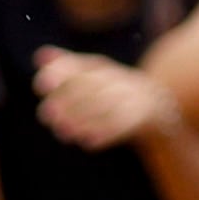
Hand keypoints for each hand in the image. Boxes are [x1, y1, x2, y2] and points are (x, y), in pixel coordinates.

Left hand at [33, 48, 176, 152]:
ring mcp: (131, 95)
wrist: (158, 104)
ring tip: (62, 132)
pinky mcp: (143, 115)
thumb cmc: (112, 91)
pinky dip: (105, 133)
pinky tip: (87, 143)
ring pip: (106, 105)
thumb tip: (39, 56)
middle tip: (46, 115)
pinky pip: (124, 123)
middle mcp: (116, 78)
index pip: (80, 66)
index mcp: (101, 67)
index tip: (40, 84)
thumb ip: (65, 66)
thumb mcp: (90, 76)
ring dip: (83, 119)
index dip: (60, 73)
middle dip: (68, 99)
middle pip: (92, 85)